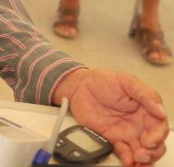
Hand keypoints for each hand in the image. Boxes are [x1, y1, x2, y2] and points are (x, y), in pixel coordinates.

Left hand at [53, 69, 167, 165]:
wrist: (79, 86)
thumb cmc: (103, 80)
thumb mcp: (127, 81)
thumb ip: (146, 94)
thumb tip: (161, 111)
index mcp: (146, 110)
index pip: (159, 127)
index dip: (158, 136)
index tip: (150, 140)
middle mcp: (139, 124)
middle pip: (154, 144)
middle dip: (153, 152)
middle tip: (142, 154)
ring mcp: (126, 133)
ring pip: (142, 152)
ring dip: (143, 160)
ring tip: (137, 161)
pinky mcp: (112, 139)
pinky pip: (123, 153)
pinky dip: (128, 160)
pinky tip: (129, 162)